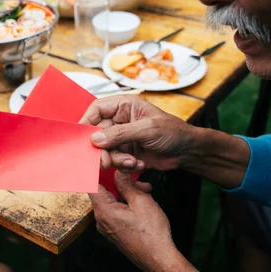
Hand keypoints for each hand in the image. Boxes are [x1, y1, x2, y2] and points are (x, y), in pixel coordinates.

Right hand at [79, 95, 196, 172]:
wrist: (188, 152)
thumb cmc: (173, 132)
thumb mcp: (147, 129)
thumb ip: (120, 134)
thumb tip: (95, 139)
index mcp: (124, 106)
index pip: (97, 109)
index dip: (86, 122)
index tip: (82, 138)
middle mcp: (120, 120)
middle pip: (97, 133)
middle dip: (102, 149)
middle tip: (105, 162)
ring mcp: (122, 137)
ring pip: (105, 150)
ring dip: (116, 160)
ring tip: (132, 162)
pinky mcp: (126, 152)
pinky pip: (115, 160)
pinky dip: (125, 165)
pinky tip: (139, 163)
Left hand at [89, 171, 178, 271]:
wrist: (159, 260)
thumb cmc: (152, 233)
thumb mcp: (141, 201)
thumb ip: (126, 184)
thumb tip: (118, 172)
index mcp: (104, 211)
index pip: (91, 184)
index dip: (98, 171)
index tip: (107, 163)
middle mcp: (101, 220)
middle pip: (103, 191)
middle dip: (119, 181)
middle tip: (137, 177)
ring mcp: (107, 227)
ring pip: (112, 201)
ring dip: (126, 192)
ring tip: (146, 190)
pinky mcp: (114, 232)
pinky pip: (116, 211)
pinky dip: (126, 203)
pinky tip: (143, 201)